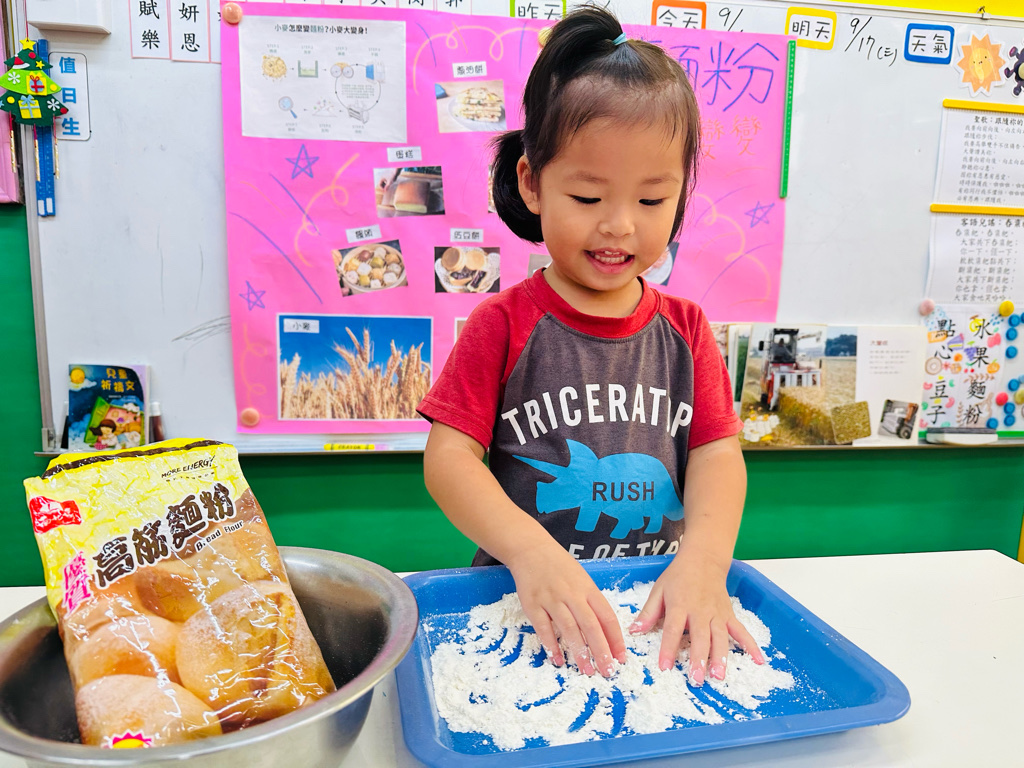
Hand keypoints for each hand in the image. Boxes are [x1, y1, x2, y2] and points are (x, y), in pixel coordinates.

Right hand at [506, 544, 626, 676]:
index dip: (616, 639)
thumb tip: (605, 634)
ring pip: (569, 629)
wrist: (531, 550)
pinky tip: (558, 660)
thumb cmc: (560, 568)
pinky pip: (544, 628)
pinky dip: (551, 645)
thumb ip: (592, 604)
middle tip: (608, 671)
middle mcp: (572, 594)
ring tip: (587, 671)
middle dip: (601, 651)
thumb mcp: (582, 580)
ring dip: (579, 652)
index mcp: (588, 589)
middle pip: (591, 626)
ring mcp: (552, 599)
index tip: (621, 658)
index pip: (607, 616)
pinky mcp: (533, 604)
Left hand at [629, 550, 764, 684]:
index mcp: (679, 605)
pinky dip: (751, 645)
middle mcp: (700, 611)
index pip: (672, 629)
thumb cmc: (679, 576)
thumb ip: (648, 612)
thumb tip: (634, 631)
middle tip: (697, 680)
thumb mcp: (659, 590)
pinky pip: (741, 631)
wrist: (703, 559)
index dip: (668, 648)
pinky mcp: (729, 615)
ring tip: (719, 676)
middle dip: (699, 659)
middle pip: (700, 637)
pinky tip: (758, 660)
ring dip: (720, 657)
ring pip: (720, 637)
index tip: (664, 666)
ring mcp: (717, 614)